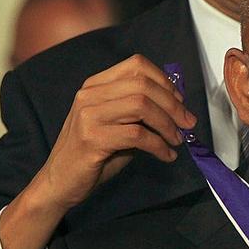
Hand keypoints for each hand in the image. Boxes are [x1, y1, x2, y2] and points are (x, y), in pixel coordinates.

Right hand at [0, 54, 196, 248]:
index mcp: (96, 85)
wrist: (60, 182)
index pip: (137, 65)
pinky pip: (137, 135)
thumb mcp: (118, 124)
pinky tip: (167, 155)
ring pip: (141, 106)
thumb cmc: (95, 153)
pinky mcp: (91, 138)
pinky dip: (159, 145)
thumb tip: (178, 104)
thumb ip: (140, 110)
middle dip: (173, 104)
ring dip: (167, 124)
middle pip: (143, 85)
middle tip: (188, 123)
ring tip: (177, 140)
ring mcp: (88, 115)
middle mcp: (90, 94)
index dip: (164, 81)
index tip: (180, 101)